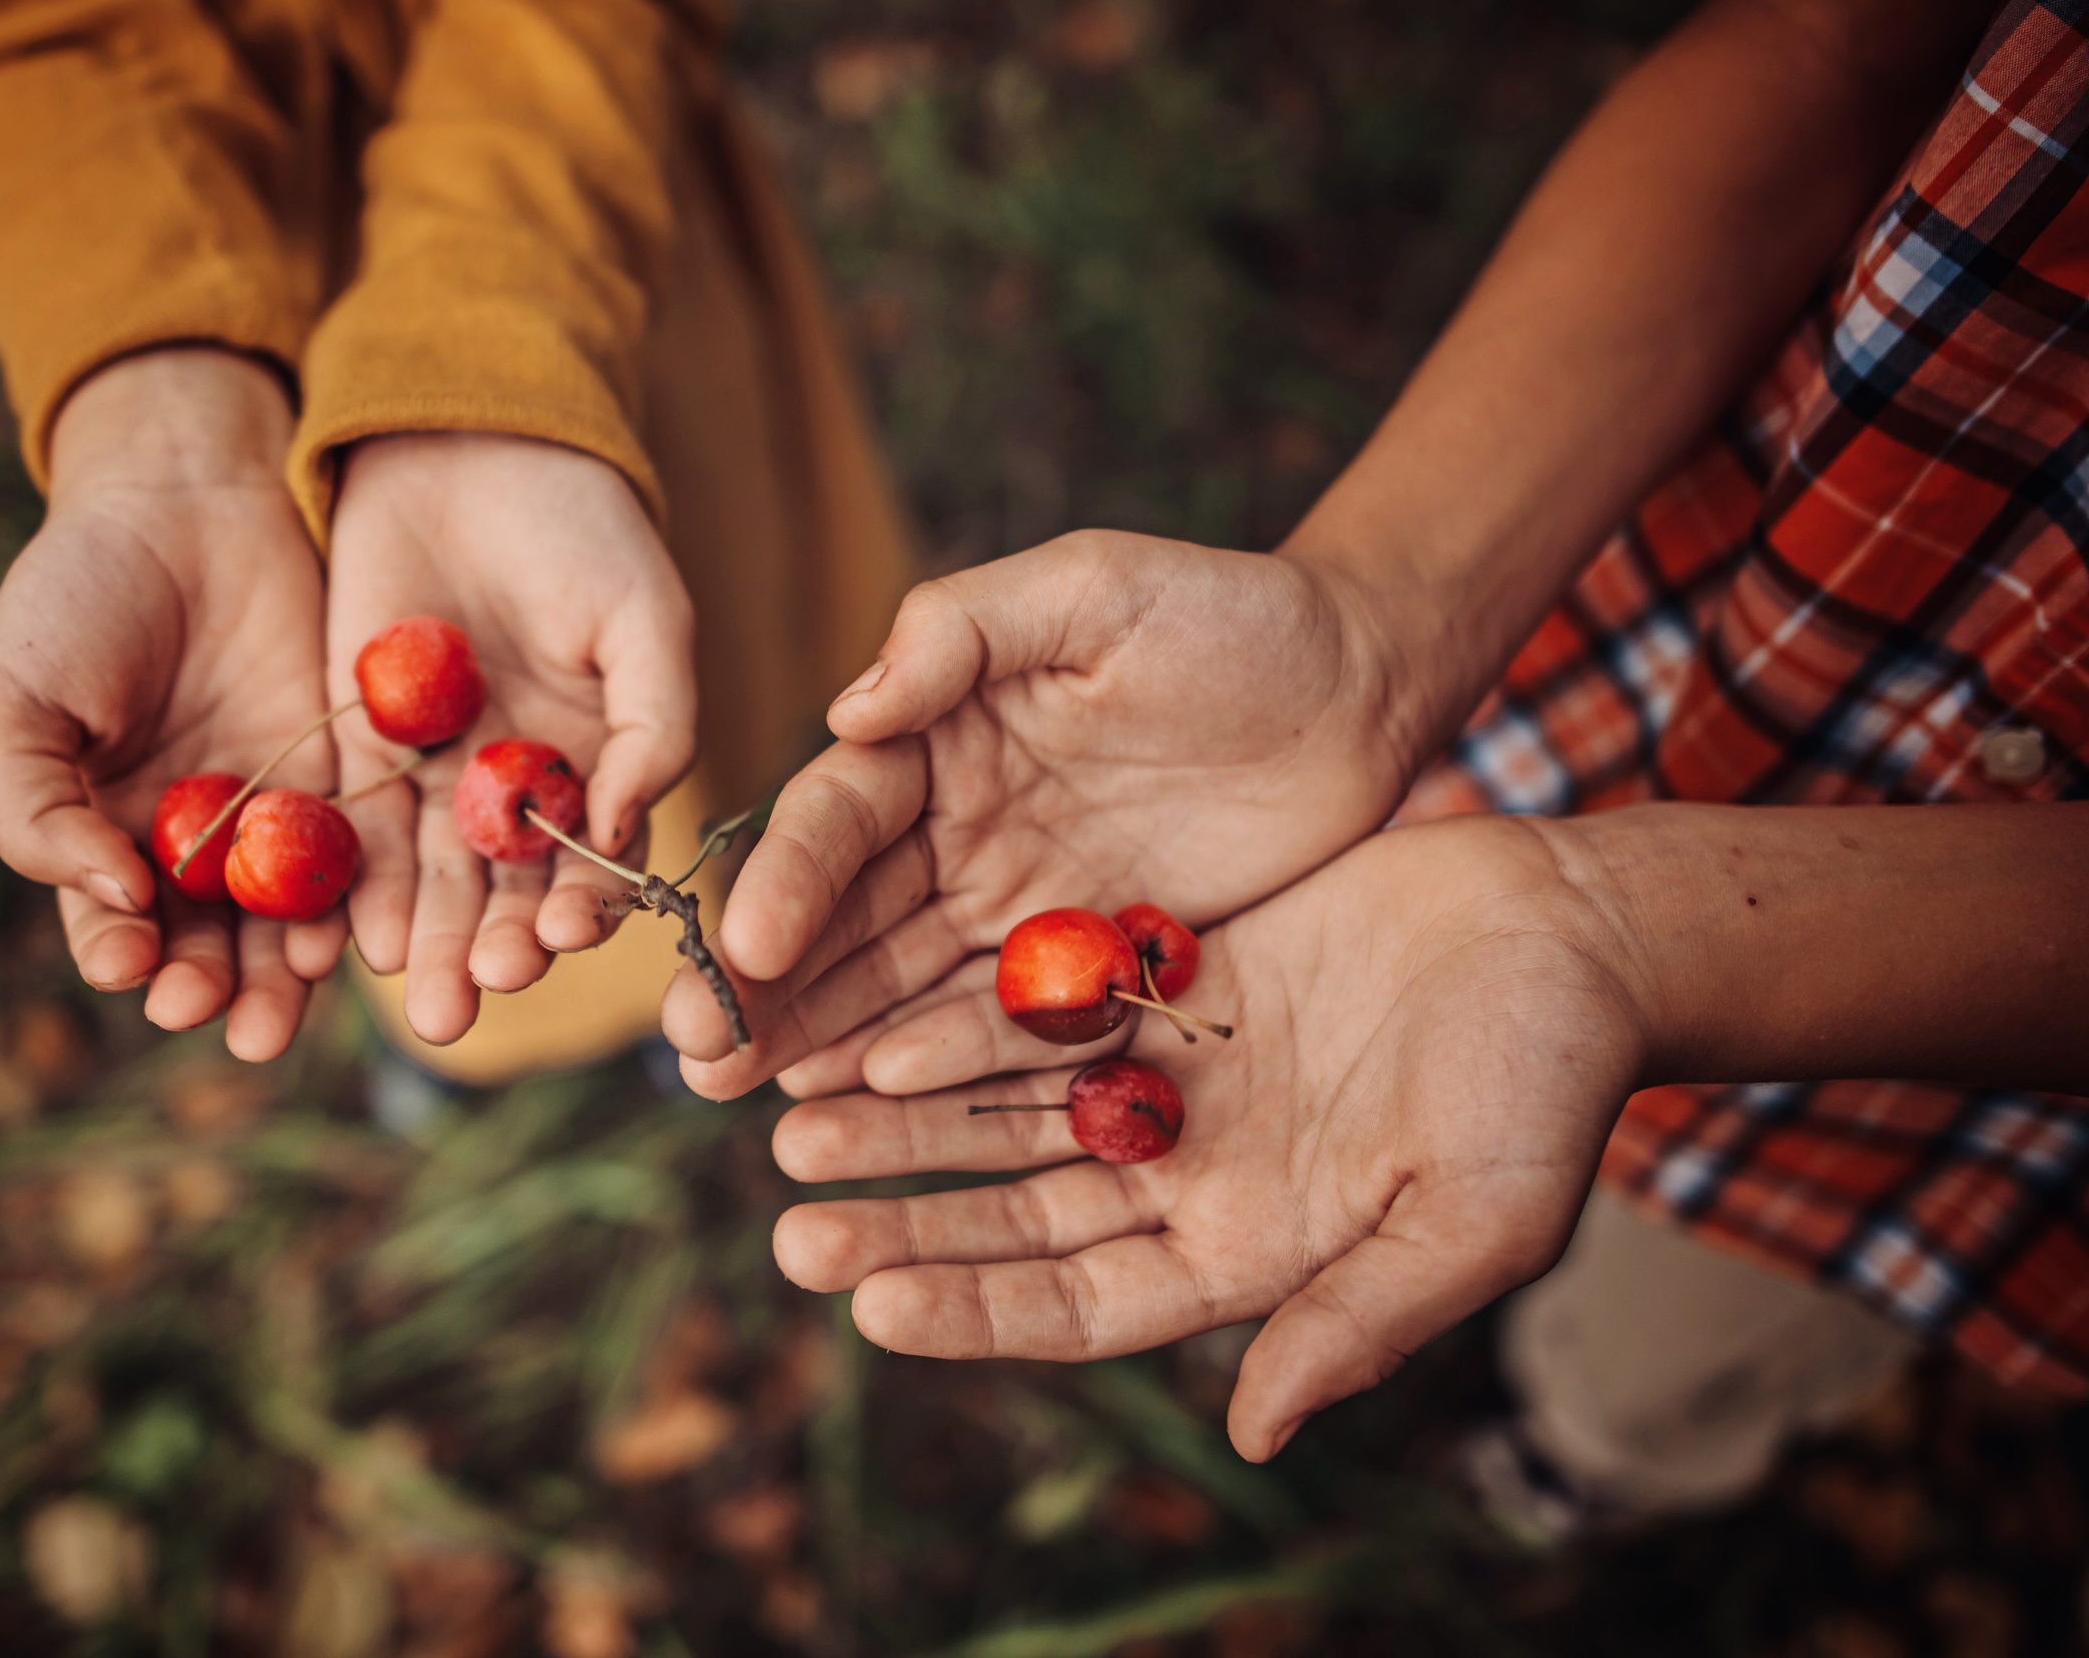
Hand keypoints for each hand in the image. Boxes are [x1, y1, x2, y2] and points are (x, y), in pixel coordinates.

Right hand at [0, 347, 341, 1060]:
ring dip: (285, 974)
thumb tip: (110, 901)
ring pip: (283, 919)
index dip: (123, 955)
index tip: (135, 968)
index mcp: (102, 834)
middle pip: (207, 945)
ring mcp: (275, 814)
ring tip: (286, 1009)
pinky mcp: (348, 776)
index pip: (113, 925)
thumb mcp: (16, 698)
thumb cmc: (76, 595)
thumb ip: (38, 808)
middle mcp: (192, 843)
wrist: (184, 497)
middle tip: (230, 1027)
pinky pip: (355, 856)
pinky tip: (353, 936)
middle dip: (216, 990)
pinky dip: (354, 901)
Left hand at [324, 433, 695, 1043]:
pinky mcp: (359, 746)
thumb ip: (656, 727)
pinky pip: (356, 829)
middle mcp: (520, 791)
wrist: (470, 442)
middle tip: (474, 999)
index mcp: (601, 767)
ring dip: (427, 943)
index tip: (563, 936)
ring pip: (430, 880)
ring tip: (424, 1000)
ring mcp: (437, 773)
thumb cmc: (582, 527)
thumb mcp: (646, 619)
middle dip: (492, 951)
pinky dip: (356, 884)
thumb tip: (628, 831)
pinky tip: (356, 935)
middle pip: (505, 893)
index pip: (594, 864)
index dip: (582, 907)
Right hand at [667, 530, 1418, 1097]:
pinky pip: (993, 1026)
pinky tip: (862, 1110)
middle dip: (765, 986)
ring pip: (894, 982)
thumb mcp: (1094, 588)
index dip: (786, 882)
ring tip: (745, 1101)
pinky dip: (927, 1069)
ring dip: (818, 1040)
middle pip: (839, 915)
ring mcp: (1012, 903)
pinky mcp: (1080, 967)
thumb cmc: (1229, 615)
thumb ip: (963, 632)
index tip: (744, 952)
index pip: (838, 815)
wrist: (1362, 691)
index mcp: (935, 730)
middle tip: (697, 1058)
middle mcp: (953, 825)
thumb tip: (847, 711)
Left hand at [762, 813, 1646, 1460]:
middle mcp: (1189, 1171)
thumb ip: (1359, 1318)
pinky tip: (871, 1021)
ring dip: (906, 1124)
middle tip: (792, 1232)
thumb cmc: (1547, 1084)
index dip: (980, 1307)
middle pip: (1018, 1214)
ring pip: (1005, 1112)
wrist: (1572, 928)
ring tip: (795, 1124)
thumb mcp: (1471, 1217)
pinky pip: (1038, 1004)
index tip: (874, 1305)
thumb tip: (1255, 1436)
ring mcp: (1171, 1073)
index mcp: (1249, 1249)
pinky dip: (957, 1019)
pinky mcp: (1165, 978)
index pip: (1084, 1303)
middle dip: (908, 1223)